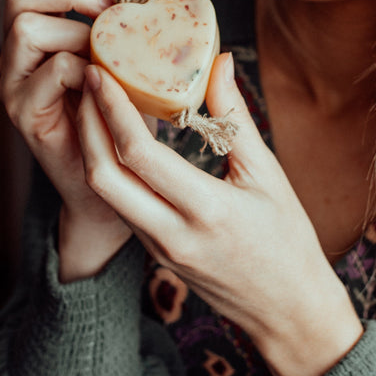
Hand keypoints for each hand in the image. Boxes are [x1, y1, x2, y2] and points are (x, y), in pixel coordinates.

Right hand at [0, 0, 132, 279]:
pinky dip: (83, 67)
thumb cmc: (121, 117)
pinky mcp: (25, 113)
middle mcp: (16, 53)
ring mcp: (15, 83)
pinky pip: (50, 73)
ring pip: (26, 28)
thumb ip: (123, 27)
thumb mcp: (125, 62)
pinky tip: (106, 78)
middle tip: (109, 6)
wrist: (109, 184)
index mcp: (36, 32)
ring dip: (76, 29)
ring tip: (109, 48)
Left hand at [77, 52, 363, 375]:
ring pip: (105, 192)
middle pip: (103, 175)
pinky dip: (109, 168)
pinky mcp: (154, 253)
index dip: (112, 109)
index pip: (139, 155)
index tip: (102, 72)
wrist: (288, 312)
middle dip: (86, 123)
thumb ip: (234, 118)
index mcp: (205, 210)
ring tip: (94, 102)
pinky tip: (113, 139)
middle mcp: (171, 233)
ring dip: (91, 144)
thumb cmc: (288, 242)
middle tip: (86, 79)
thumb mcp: (267, 174)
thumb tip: (217, 63)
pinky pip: (119, 205)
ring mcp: (157, 248)